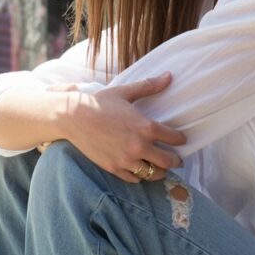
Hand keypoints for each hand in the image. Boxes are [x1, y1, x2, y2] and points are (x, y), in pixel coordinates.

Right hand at [60, 72, 185, 182]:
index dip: (180, 139)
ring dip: (160, 172)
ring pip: (153, 174)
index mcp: (146, 127)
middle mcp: (140, 146)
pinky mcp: (114, 168)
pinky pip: (134, 179)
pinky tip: (141, 171)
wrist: (73, 117)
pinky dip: (140, 176)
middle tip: (177, 161)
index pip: (174, 138)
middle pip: (168, 161)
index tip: (181, 140)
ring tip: (161, 169)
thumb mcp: (125, 92)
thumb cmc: (100, 102)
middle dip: (175, 161)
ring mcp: (126, 160)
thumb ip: (149, 86)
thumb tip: (169, 76)